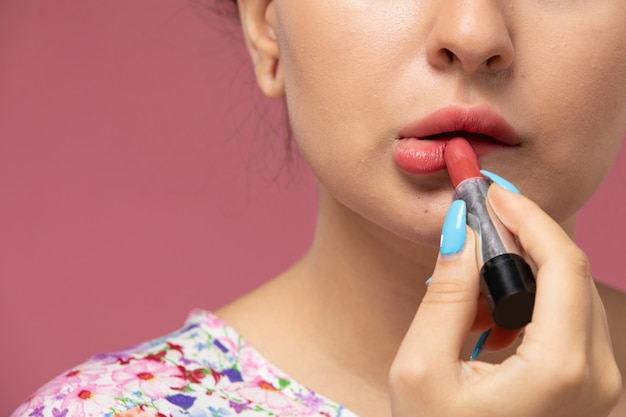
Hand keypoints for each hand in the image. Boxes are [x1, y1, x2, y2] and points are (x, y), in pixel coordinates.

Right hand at [389, 183, 621, 416]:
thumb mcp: (422, 368)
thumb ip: (446, 293)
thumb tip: (463, 232)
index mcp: (562, 370)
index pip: (560, 262)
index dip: (527, 217)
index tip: (492, 192)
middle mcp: (598, 378)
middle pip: (571, 275)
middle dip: (524, 239)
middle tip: (477, 220)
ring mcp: (599, 391)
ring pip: (571, 300)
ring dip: (523, 273)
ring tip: (470, 282)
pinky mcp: (587, 395)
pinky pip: (567, 328)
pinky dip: (529, 306)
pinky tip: (488, 319)